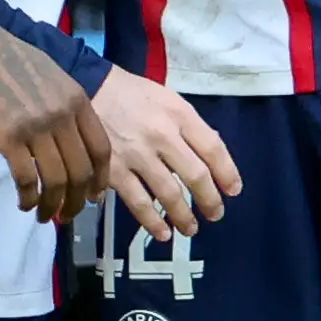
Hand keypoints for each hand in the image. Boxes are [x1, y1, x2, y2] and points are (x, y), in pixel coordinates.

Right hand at [0, 30, 110, 222]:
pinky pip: (27, 178)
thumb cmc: (7, 56)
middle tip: (68, 216)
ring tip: (43, 216)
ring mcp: (37, 127)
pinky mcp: (9, 137)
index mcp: (77, 99)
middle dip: (78, 201)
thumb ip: (66, 104)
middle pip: (82, 171)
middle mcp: (63, 116)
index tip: (94, 197)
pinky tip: (23, 203)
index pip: (101, 149)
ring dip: (52, 206)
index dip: (100, 179)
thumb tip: (71, 137)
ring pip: (57, 181)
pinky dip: (28, 197)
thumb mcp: (51, 74)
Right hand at [92, 69, 244, 242]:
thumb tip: (208, 153)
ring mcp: (137, 155)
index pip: (213, 148)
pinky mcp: (113, 170)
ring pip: (170, 194)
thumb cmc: (130, 93)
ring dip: (184, 217)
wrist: (86, 88)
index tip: (234, 190)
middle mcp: (162, 135)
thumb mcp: (166, 98)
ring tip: (190, 229)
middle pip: (196, 176)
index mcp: (179, 114)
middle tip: (216, 214)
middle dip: (210, 200)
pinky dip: (153, 222)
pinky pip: (138, 203)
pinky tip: (162, 232)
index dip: (228, 173)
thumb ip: (187, 124)